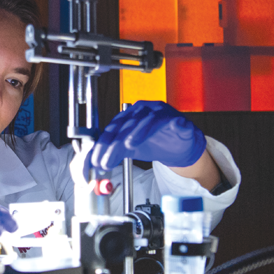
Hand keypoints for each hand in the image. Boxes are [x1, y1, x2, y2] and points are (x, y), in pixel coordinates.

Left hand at [91, 101, 206, 170]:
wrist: (178, 147)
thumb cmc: (153, 144)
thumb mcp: (129, 150)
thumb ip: (114, 153)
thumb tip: (97, 163)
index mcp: (128, 116)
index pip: (111, 129)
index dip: (101, 145)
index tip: (95, 161)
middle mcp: (141, 110)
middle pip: (124, 125)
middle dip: (113, 144)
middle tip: (106, 161)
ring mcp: (158, 111)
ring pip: (144, 120)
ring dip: (136, 133)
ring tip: (128, 146)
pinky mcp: (174, 117)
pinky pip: (168, 120)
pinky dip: (161, 126)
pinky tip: (157, 134)